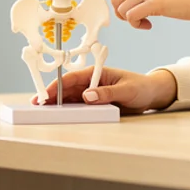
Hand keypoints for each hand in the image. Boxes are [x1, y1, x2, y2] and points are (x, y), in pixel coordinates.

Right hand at [33, 66, 177, 113]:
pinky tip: (59, 116)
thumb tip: (88, 96)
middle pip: (67, 89)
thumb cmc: (141, 87)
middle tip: (37, 105)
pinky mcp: (96, 104)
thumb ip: (108, 93)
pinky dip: (69, 111)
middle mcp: (91, 82)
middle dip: (52, 96)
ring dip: (58, 105)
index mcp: (97, 73)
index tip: (47, 94)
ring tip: (43, 112)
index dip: (57, 85)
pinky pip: (79, 107)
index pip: (72, 78)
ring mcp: (92, 93)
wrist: (152, 94)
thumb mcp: (127, 90)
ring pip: (70, 99)